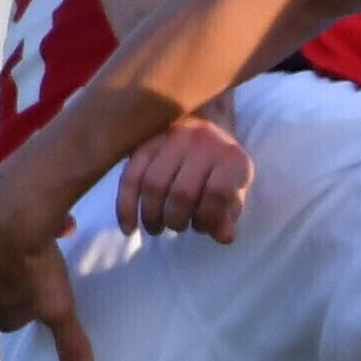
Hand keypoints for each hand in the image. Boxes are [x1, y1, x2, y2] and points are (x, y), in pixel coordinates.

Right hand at [0, 175, 91, 360]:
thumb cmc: (36, 260)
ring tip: (43, 237)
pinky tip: (27, 211)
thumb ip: (69, 343)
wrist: (16, 205)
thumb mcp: (58, 305)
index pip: (2, 316)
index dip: (27, 311)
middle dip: (19, 278)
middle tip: (47, 267)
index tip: (46, 302)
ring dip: (9, 246)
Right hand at [116, 110, 253, 241]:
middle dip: (177, 220)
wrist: (202, 123)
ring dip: (152, 216)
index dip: (208, 218)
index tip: (202, 228)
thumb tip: (223, 238)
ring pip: (154, 186)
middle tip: (177, 227)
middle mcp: (202, 143)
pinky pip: (129, 179)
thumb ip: (229, 213)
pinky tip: (129, 228)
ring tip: (157, 228)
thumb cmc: (220, 167)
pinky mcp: (144, 143)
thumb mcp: (234, 189)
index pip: (218, 192)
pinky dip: (126, 208)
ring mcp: (171, 140)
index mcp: (231, 157)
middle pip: (182, 193)